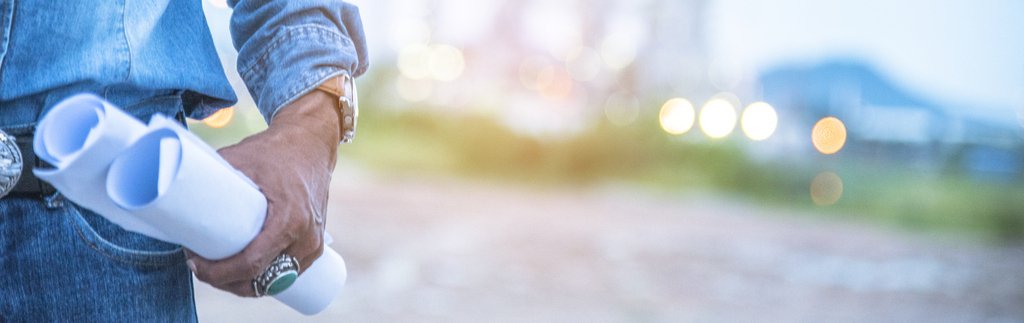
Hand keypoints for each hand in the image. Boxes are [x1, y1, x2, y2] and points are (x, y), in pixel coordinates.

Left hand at [185, 90, 341, 296]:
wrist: (311, 145)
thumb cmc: (276, 151)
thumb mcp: (241, 158)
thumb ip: (210, 173)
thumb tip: (172, 187)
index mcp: (289, 219)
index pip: (251, 263)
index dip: (218, 272)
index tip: (195, 263)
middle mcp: (305, 237)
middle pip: (260, 280)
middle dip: (226, 280)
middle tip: (200, 265)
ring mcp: (313, 244)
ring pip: (274, 282)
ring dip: (244, 282)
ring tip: (218, 267)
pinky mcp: (314, 246)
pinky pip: (287, 273)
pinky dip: (264, 277)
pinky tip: (243, 273)